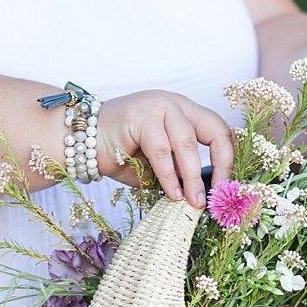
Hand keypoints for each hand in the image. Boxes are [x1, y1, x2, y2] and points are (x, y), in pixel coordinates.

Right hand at [93, 90, 233, 207]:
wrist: (79, 142)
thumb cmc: (121, 155)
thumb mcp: (159, 165)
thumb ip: (180, 173)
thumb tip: (205, 196)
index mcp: (185, 112)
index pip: (219, 131)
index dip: (227, 160)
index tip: (225, 189)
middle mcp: (176, 104)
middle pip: (214, 131)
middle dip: (222, 165)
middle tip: (218, 196)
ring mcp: (159, 105)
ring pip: (187, 142)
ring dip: (193, 176)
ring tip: (195, 202)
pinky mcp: (141, 115)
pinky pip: (162, 149)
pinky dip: (169, 175)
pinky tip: (173, 193)